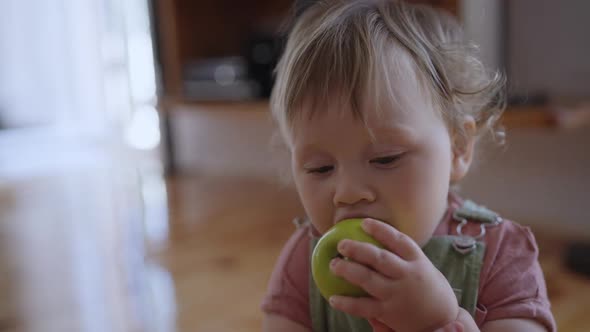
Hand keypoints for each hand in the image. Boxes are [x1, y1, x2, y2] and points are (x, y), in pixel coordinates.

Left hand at [328, 218, 459, 331]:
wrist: (444, 321)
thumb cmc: (429, 290)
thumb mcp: (424, 268)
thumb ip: (404, 258)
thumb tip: (377, 242)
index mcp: (418, 261)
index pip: (398, 240)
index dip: (380, 230)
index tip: (364, 222)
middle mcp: (407, 275)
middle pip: (379, 257)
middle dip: (358, 248)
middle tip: (341, 244)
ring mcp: (397, 293)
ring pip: (368, 279)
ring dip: (348, 270)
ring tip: (333, 264)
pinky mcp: (389, 312)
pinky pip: (363, 307)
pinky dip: (347, 303)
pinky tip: (333, 299)